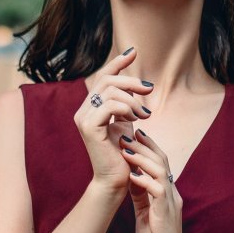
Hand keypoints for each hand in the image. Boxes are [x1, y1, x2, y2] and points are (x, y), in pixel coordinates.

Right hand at [75, 49, 153, 195]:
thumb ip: (126, 105)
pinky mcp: (88, 127)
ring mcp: (83, 118)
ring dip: (132, 99)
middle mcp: (83, 110)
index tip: (134, 51)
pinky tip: (137, 119)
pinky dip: (127, 108)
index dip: (118, 62)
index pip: (103, 77)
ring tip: (144, 114)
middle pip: (107, 80)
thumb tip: (137, 86)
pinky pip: (109, 105)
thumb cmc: (124, 154)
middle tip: (149, 88)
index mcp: (91, 107)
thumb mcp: (126, 123)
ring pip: (109, 91)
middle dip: (131, 81)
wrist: (116, 180)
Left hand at [122, 129, 190, 232]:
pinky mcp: (167, 215)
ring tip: (124, 149)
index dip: (148, 147)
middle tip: (125, 134)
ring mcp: (171, 204)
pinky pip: (157, 191)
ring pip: (161, 171)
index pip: (160, 163)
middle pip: (162, 160)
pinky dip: (144, 180)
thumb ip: (142, 196)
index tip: (133, 134)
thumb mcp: (145, 215)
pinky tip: (132, 175)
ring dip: (142, 158)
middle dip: (144, 146)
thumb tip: (133, 177)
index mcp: (167, 194)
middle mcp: (172, 194)